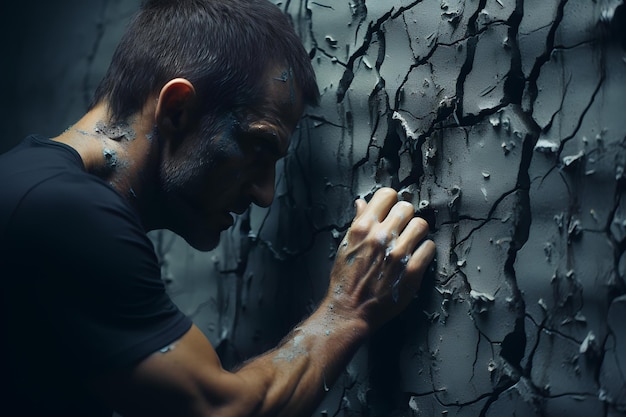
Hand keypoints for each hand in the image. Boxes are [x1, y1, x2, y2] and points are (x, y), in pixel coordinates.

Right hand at [327, 187, 435, 332]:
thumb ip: (358, 222)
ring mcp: (397, 254)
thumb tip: (362, 203)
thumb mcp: (345, 246)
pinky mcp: (411, 271)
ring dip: (417, 233)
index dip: (391, 202)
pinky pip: (429, 248)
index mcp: (362, 228)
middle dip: (405, 217)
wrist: (350, 310)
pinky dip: (425, 252)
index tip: (391, 212)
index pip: (387, 195)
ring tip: (411, 243)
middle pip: (407, 207)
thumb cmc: (345, 279)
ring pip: (421, 225)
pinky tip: (416, 258)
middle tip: (402, 230)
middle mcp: (380, 237)